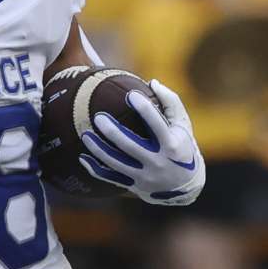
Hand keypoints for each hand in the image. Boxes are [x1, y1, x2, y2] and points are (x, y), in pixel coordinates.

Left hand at [78, 80, 205, 205]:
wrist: (185, 186)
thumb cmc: (182, 147)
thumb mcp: (183, 126)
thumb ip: (171, 102)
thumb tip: (152, 82)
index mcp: (172, 144)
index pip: (157, 125)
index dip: (144, 109)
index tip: (130, 95)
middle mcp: (158, 161)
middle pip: (131, 146)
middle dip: (113, 132)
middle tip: (98, 117)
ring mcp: (144, 175)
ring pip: (116, 162)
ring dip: (98, 149)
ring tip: (85, 134)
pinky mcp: (133, 184)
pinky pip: (110, 177)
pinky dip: (95, 169)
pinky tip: (82, 157)